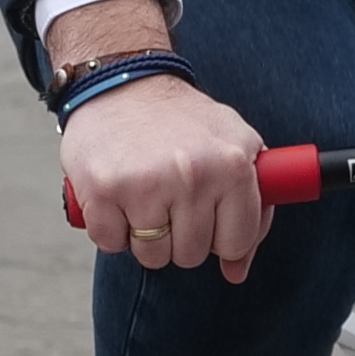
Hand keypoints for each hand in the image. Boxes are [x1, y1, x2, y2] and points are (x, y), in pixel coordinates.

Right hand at [46, 0, 267, 282]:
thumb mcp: (236, 147)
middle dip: (181, 237)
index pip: (237, 242)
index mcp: (234, 165)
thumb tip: (236, 273)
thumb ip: (252, 208)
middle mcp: (193, 176)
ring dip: (145, 237)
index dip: (222, 238)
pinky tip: (118, 197)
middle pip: (192, 255)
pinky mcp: (102, 190)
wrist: (124, 83)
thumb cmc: (184, 123)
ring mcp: (146, 184)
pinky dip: (111, 229)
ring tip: (145, 195)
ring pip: (152, 256)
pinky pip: (111, 243)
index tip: (209, 217)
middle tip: (171, 199)